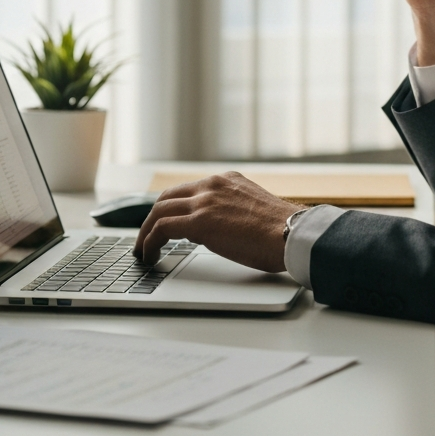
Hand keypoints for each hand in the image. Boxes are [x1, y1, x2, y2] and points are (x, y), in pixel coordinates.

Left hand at [132, 172, 301, 270]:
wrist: (291, 233)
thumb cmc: (281, 230)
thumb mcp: (253, 209)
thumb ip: (232, 210)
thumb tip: (219, 228)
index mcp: (227, 180)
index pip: (188, 190)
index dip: (171, 208)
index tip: (165, 223)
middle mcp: (213, 185)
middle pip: (167, 197)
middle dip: (152, 218)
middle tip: (146, 237)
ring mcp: (205, 200)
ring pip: (159, 210)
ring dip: (146, 232)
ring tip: (143, 250)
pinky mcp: (199, 221)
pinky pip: (162, 228)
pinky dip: (149, 242)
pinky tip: (149, 255)